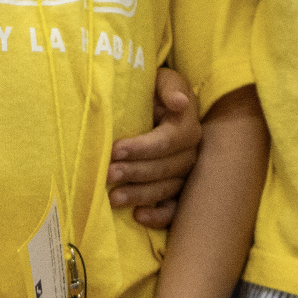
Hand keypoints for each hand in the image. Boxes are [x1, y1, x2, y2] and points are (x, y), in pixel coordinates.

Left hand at [109, 66, 201, 226]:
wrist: (151, 102)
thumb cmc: (152, 90)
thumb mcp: (161, 80)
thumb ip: (168, 88)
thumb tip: (180, 102)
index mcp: (187, 126)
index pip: (167, 141)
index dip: (142, 148)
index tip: (116, 149)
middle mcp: (190, 153)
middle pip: (165, 168)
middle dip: (135, 172)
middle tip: (108, 174)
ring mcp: (184, 174)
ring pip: (166, 189)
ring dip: (140, 195)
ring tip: (114, 198)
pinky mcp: (176, 190)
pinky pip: (174, 209)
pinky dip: (159, 216)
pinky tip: (138, 217)